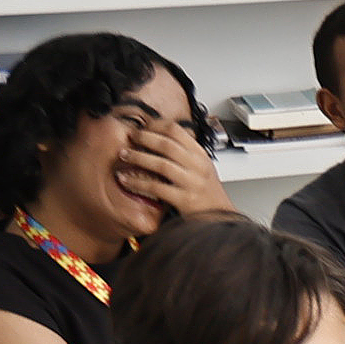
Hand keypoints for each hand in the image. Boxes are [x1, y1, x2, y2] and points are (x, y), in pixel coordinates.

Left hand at [113, 118, 233, 221]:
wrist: (220, 218)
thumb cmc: (207, 194)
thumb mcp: (201, 168)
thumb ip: (184, 153)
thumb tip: (158, 138)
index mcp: (200, 155)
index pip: (177, 131)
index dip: (156, 125)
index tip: (143, 127)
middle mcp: (198, 166)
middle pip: (167, 144)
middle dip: (144, 138)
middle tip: (131, 137)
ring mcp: (192, 183)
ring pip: (161, 164)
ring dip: (138, 157)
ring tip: (124, 155)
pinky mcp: (185, 200)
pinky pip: (157, 188)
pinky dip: (138, 182)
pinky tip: (126, 180)